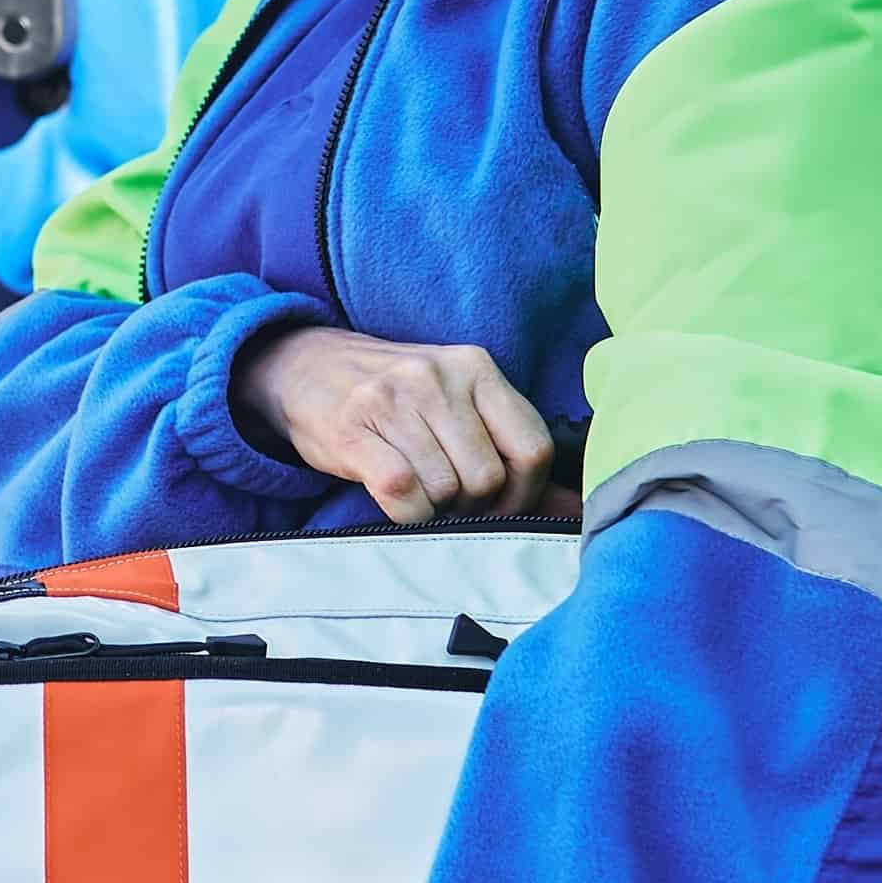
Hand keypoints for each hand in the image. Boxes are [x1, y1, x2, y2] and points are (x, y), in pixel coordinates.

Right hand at [236, 327, 557, 522]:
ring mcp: (395, 401)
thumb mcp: (455, 403)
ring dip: (436, 511)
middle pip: (489, 478)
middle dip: (474, 507)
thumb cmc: (393, 398)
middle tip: (449, 501)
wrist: (303, 367)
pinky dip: (406, 515)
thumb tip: (577, 510)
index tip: (499, 504)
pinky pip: (404, 496)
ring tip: (418, 492)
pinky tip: (395, 499)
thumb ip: (509, 446)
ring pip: (447, 491)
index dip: (525, 494)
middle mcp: (439, 377)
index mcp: (476, 367)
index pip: (533, 448)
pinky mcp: (356, 431)